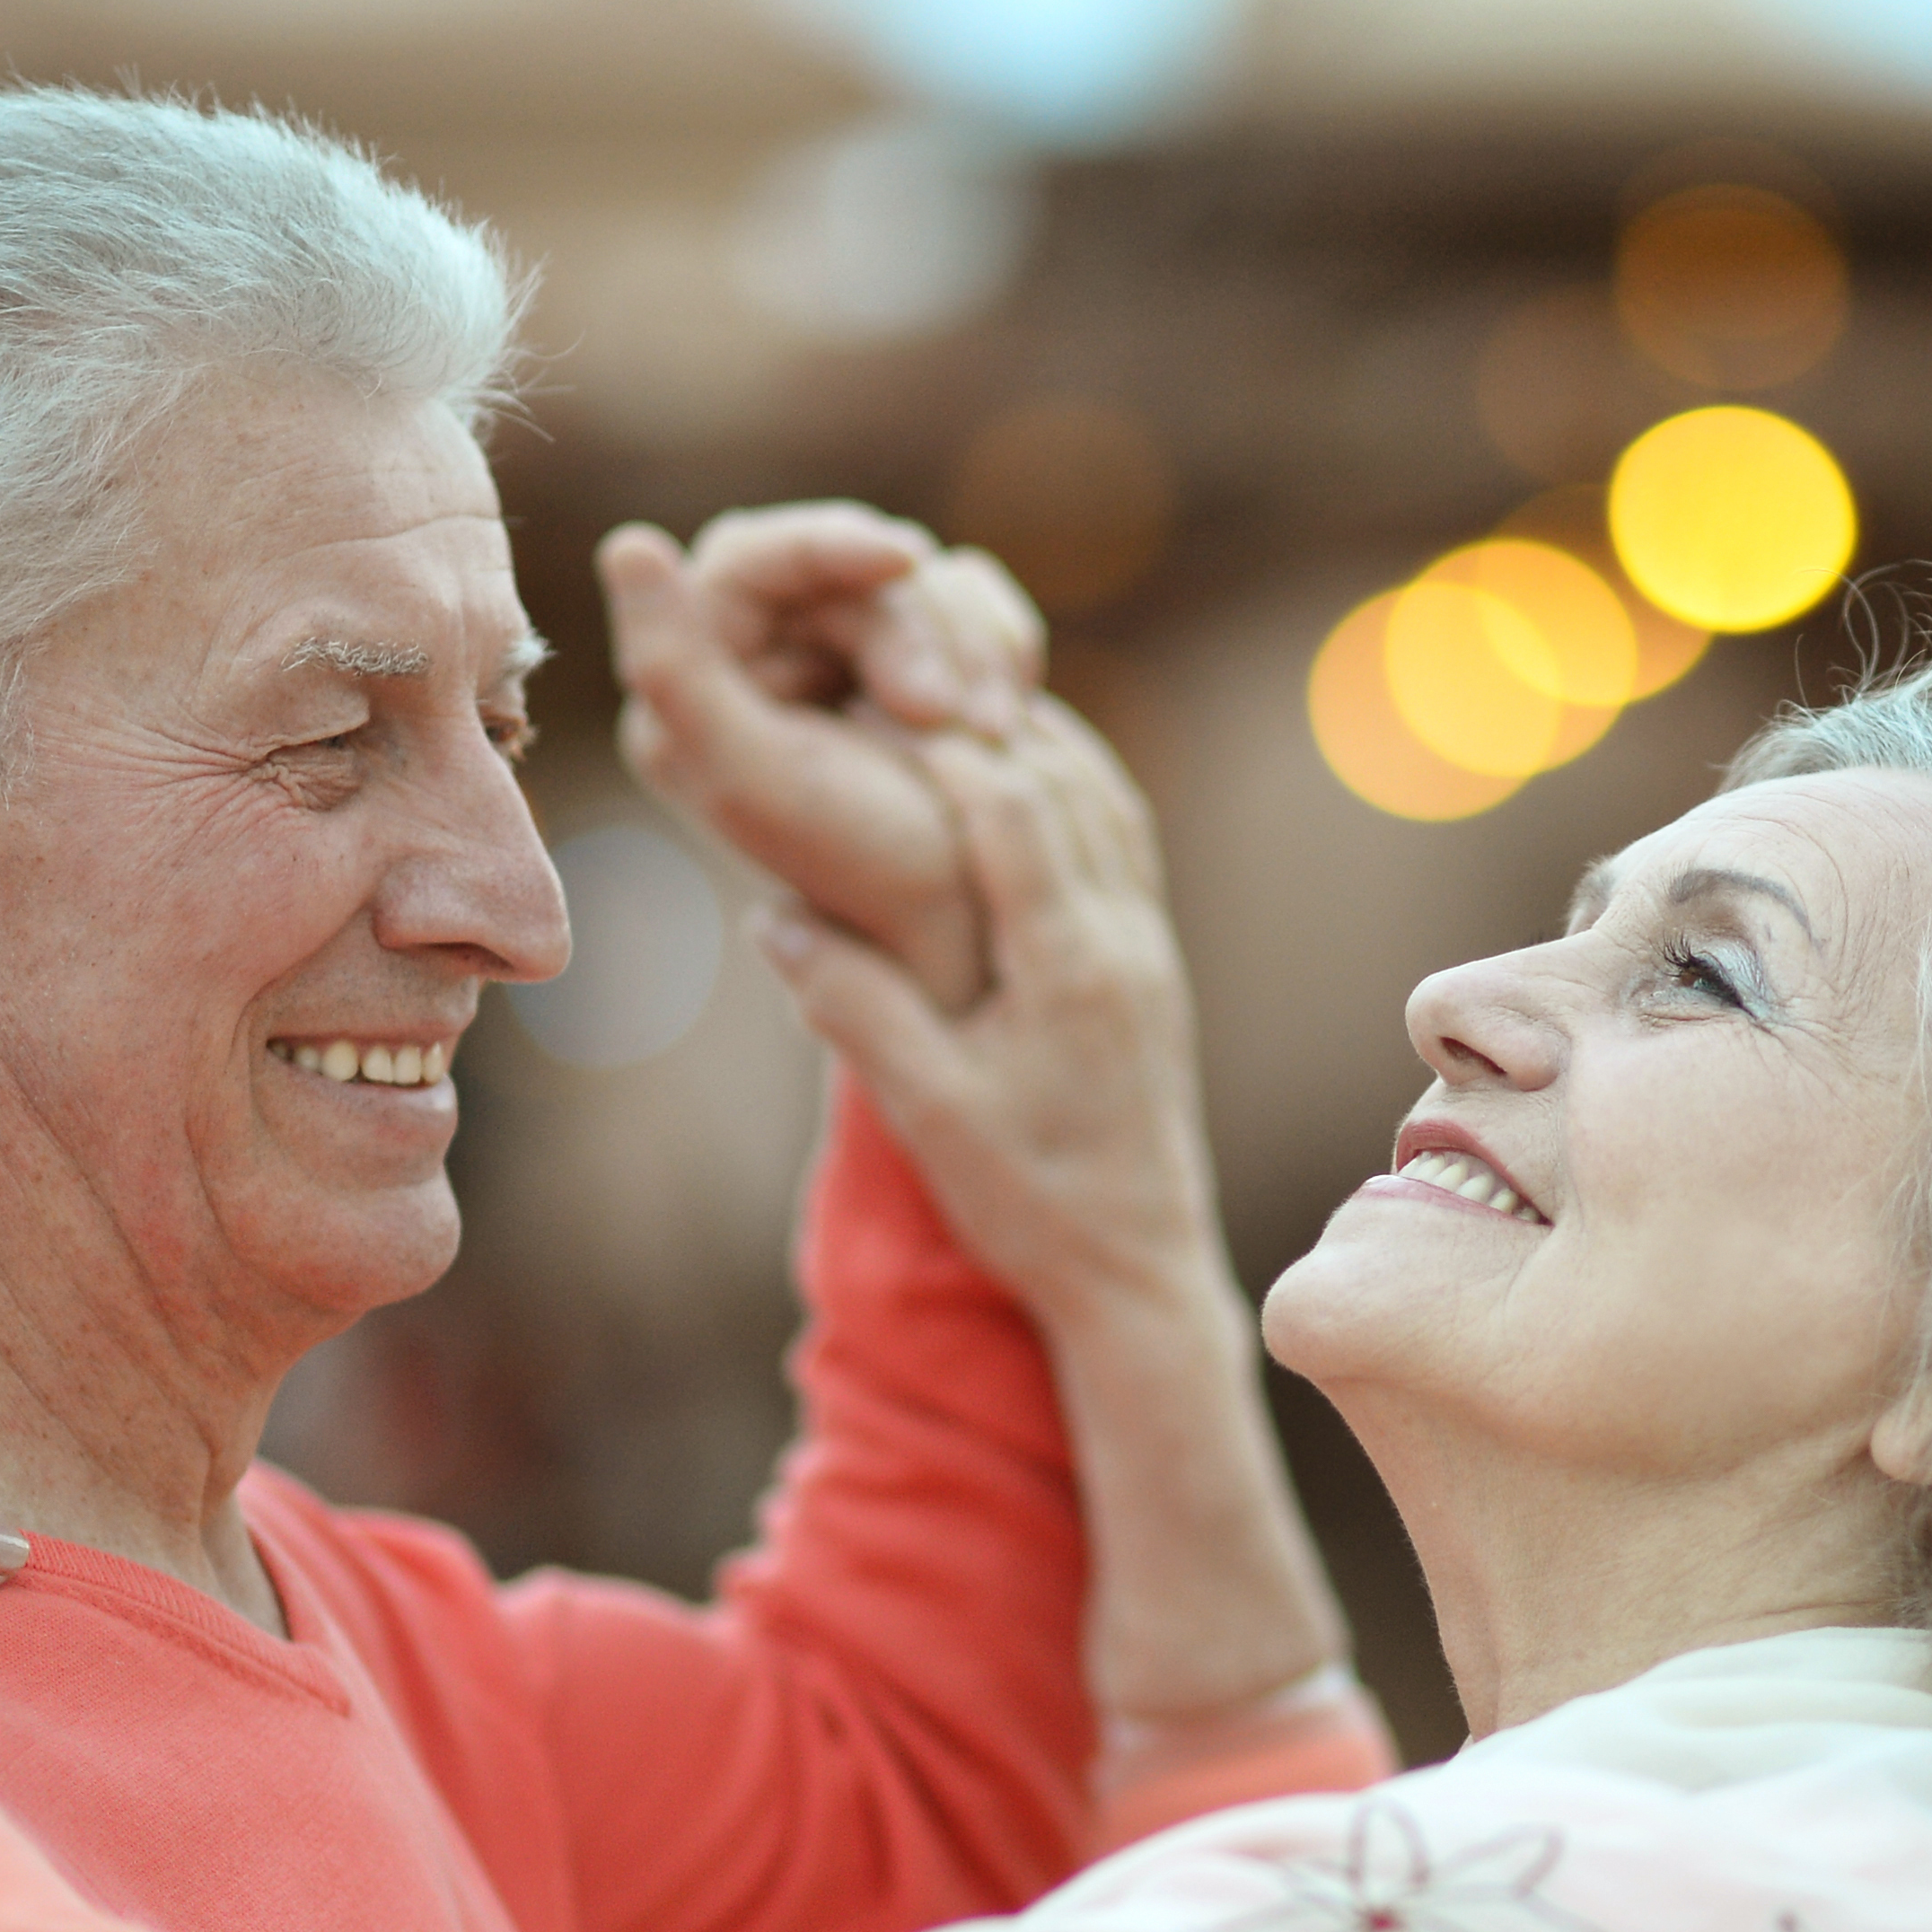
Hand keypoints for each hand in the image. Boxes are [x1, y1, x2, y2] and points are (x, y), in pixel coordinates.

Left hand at [600, 502, 1045, 1014]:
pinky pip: (966, 598)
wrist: (980, 931)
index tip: (906, 562)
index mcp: (696, 689)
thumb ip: (671, 669)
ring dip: (972, 647)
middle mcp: (762, 665)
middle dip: (920, 628)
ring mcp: (844, 661)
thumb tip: (630, 544)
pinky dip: (1000, 644)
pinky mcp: (916, 663)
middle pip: (847, 565)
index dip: (830, 542)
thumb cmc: (872, 869)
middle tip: (957, 718)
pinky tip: (1007, 713)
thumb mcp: (756, 774)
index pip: (753, 555)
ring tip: (993, 733)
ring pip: (918, 578)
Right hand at [754, 699, 1345, 1727]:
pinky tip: (1009, 771)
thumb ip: (858, 1011)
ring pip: (1095, 799)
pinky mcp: (1152, 967)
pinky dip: (1060, 786)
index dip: (935, 740)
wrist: (1142, 1273)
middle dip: (973, 716)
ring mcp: (1148, 948)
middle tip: (891, 659)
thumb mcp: (931, 1116)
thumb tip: (779, 913)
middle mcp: (1122, 940)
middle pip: (1057, 781)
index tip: (861, 691)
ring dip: (1022, 739)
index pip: (1009, 808)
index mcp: (1071, 968)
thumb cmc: (1032, 1207)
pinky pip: (1115, 839)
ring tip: (942, 693)